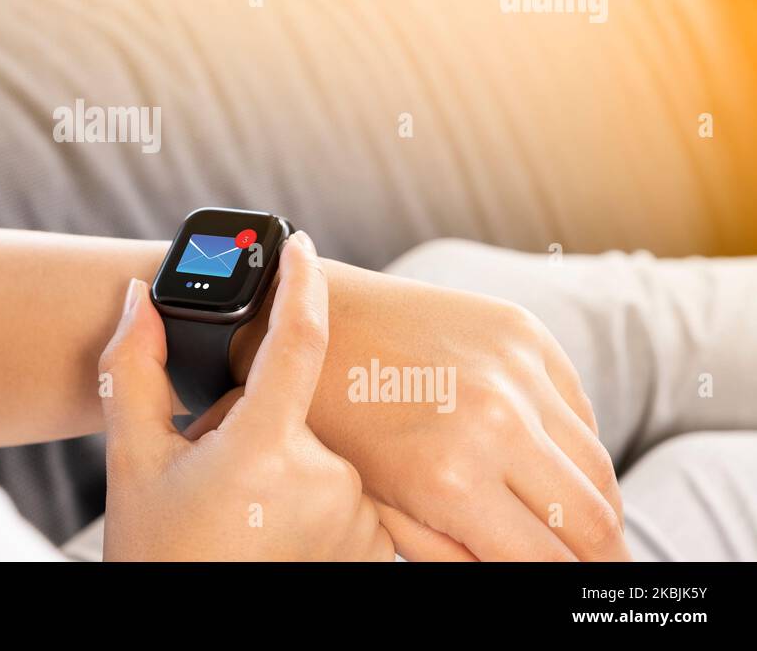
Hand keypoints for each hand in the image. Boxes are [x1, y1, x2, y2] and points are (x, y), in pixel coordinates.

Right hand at [99, 231, 393, 561]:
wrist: (192, 632)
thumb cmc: (159, 557)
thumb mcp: (131, 464)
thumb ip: (132, 371)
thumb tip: (136, 300)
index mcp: (262, 449)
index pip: (299, 340)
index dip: (300, 282)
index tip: (298, 245)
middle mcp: (326, 480)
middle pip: (300, 407)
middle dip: (259, 420)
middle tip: (215, 467)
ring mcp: (359, 519)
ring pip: (326, 451)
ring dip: (287, 460)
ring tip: (241, 511)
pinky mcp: (377, 549)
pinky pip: (352, 491)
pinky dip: (315, 494)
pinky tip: (271, 527)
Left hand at [232, 258, 628, 560]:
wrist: (309, 316)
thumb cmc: (331, 420)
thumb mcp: (378, 507)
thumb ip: (452, 553)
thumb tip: (518, 573)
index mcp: (450, 479)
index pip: (547, 562)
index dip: (569, 588)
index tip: (578, 594)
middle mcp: (495, 422)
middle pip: (595, 520)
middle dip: (602, 556)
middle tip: (598, 571)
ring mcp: (515, 370)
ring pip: (596, 463)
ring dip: (596, 503)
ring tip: (581, 526)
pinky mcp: (522, 331)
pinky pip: (579, 407)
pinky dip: (576, 444)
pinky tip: (554, 463)